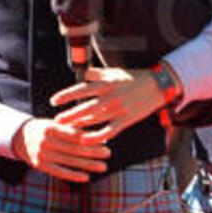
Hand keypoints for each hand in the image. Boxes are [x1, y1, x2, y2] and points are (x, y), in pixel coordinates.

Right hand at [11, 118, 109, 182]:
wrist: (19, 137)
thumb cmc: (43, 129)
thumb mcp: (55, 124)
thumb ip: (72, 129)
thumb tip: (96, 135)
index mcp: (49, 128)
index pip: (74, 135)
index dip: (90, 139)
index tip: (104, 142)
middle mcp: (45, 141)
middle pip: (73, 148)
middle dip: (92, 152)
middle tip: (108, 154)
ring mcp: (42, 154)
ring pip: (69, 161)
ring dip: (87, 164)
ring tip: (102, 166)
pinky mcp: (40, 165)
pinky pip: (59, 172)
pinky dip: (73, 175)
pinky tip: (86, 177)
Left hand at [52, 67, 171, 138]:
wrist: (158, 85)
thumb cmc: (134, 77)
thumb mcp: (114, 72)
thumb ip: (97, 74)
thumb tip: (83, 74)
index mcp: (106, 84)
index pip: (82, 90)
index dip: (66, 95)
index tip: (53, 101)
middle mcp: (110, 97)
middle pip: (86, 107)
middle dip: (70, 115)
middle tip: (56, 121)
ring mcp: (118, 109)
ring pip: (95, 120)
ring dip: (80, 125)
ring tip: (66, 130)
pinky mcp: (126, 120)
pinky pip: (109, 130)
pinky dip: (97, 136)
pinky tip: (86, 140)